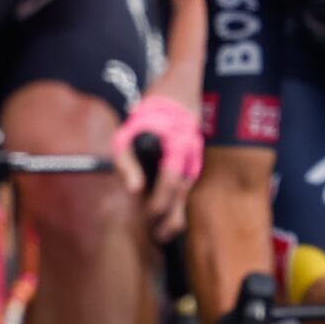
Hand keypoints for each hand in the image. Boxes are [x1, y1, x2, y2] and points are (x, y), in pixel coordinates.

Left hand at [117, 89, 206, 233]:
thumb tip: (133, 190)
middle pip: (183, 195)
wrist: (182, 86)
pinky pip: (188, 184)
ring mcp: (196, 156)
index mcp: (177, 147)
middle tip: (157, 237)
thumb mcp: (130, 128)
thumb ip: (128, 160)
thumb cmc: (155, 105)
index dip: (159, 204)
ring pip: (188, 192)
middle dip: (171, 219)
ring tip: (162, 233)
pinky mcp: (195, 157)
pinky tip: (169, 212)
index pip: (170, 183)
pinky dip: (178, 201)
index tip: (147, 217)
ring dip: (176, 214)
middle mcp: (191, 155)